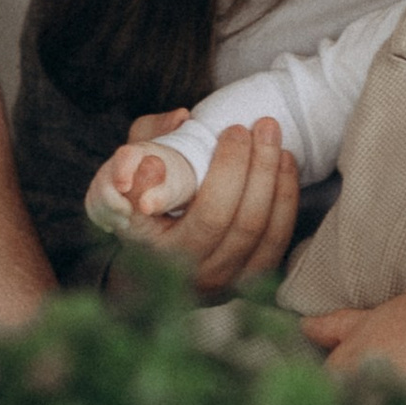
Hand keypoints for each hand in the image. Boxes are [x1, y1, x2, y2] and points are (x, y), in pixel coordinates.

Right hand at [106, 109, 297, 293]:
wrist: (146, 264)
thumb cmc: (134, 211)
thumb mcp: (119, 179)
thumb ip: (138, 151)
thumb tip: (179, 123)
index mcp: (163, 254)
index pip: (209, 216)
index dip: (229, 171)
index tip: (234, 130)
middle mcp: (198, 274)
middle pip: (245, 222)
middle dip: (259, 165)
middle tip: (260, 126)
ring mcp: (227, 281)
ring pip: (266, 231)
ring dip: (276, 178)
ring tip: (273, 137)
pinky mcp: (249, 279)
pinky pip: (278, 239)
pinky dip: (286, 199)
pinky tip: (284, 165)